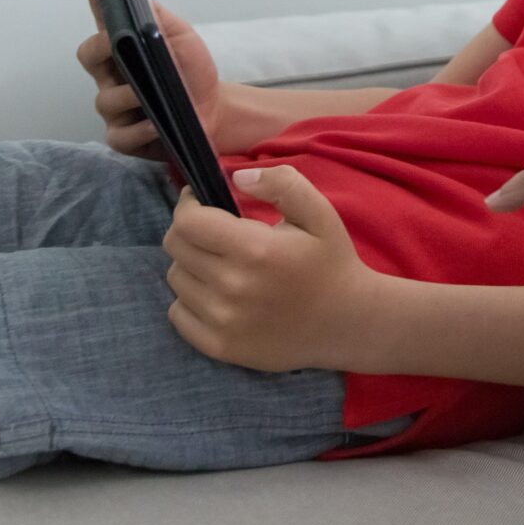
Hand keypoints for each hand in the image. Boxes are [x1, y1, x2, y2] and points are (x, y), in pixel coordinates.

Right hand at [76, 0, 221, 158]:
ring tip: (149, 96)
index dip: (96, 3)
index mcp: (123, 49)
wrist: (214, 110)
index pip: (102, 22)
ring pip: (104, 100)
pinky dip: (137, 130)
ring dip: (127, 96)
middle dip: (99, 48)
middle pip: (87, 55)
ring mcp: (115, 109)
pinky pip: (119, 136)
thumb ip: (160, 18)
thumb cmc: (192, 71)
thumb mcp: (182, 40)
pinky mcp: (124, 137)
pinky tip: (154, 124)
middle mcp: (111, 76)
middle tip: (117, 45)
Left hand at [161, 166, 381, 373]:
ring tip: (220, 263)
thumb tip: (237, 177)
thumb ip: (282, 183)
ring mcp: (223, 321)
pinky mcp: (220, 347)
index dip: (188, 205)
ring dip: (190, 265)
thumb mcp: (319, 213)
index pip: (187, 222)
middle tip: (213, 232)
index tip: (202, 202)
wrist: (348, 323)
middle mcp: (232, 287)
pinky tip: (217, 294)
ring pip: (175, 279)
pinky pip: (177, 315)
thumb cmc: (332, 262)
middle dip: (189, 231)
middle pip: (175, 248)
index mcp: (255, 249)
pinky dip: (189, 300)